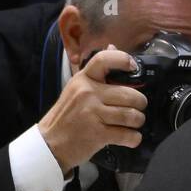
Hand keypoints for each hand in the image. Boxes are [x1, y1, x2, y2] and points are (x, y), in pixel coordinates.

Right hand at [37, 46, 148, 173]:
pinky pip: (128, 135)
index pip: (104, 60)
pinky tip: (128, 137)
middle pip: (130, 95)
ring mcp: (92, 113)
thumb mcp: (76, 89)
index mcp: (83, 79)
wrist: (51, 143)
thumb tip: (112, 47)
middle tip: (135, 109)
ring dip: (138, 122)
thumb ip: (96, 73)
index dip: (123, 60)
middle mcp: (88, 93)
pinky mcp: (98, 134)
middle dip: (139, 105)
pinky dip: (134, 138)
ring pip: (132, 116)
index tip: (133, 66)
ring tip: (131, 124)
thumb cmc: (67, 116)